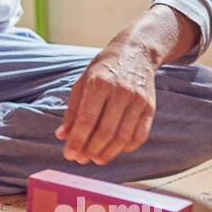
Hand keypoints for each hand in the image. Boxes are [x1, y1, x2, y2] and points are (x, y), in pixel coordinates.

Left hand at [56, 39, 155, 166]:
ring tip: (96, 159)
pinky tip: (115, 150)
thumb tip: (62, 136)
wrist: (136, 52)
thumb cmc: (104, 69)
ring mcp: (138, 100)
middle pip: (106, 131)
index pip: (87, 119)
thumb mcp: (82, 82)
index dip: (77, 140)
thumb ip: (72, 110)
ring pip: (123, 137)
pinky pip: (140, 135)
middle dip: (91, 150)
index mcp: (98, 83)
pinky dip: (127, 147)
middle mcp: (120, 91)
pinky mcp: (150, 107)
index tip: (69, 154)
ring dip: (108, 153)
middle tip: (81, 159)